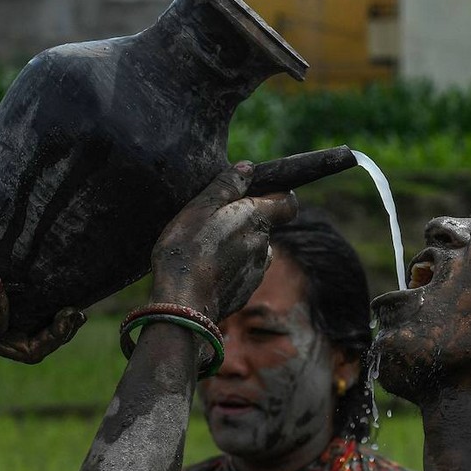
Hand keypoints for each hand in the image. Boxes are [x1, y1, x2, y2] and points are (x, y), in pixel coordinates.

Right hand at [150, 162, 296, 320]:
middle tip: (214, 223)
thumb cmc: (187, 249)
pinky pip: (242, 273)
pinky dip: (229, 269)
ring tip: (208, 250)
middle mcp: (263, 245)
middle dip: (245, 222)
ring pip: (253, 251)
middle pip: (264, 227)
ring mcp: (256, 272)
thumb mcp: (200, 207)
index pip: (287, 202)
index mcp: (256, 219)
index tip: (258, 194)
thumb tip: (248, 168)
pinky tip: (206, 272)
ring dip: (238, 247)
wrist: (183, 302)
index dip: (278, 195)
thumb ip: (226, 185)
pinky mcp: (245, 292)